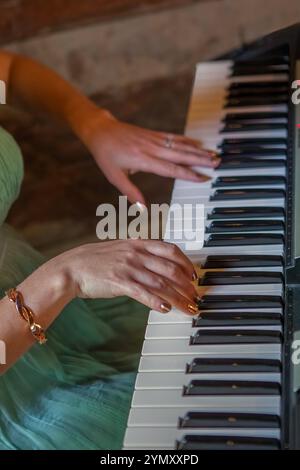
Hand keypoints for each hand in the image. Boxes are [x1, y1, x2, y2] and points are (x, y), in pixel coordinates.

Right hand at [62, 239, 198, 314]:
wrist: (71, 267)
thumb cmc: (95, 260)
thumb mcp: (120, 249)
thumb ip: (139, 253)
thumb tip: (157, 263)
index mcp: (138, 243)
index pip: (170, 250)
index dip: (186, 263)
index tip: (194, 275)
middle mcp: (136, 254)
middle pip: (171, 268)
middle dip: (187, 284)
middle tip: (195, 296)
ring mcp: (128, 268)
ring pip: (161, 283)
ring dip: (178, 297)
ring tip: (187, 307)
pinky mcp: (119, 282)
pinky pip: (143, 293)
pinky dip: (156, 302)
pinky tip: (165, 310)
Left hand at [77, 107, 219, 203]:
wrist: (100, 130)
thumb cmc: (106, 155)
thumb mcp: (115, 176)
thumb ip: (130, 193)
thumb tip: (142, 209)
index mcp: (143, 160)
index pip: (170, 169)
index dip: (188, 174)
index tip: (202, 178)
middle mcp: (151, 148)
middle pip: (181, 155)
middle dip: (200, 160)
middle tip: (217, 164)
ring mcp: (153, 139)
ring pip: (180, 145)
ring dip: (197, 150)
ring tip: (213, 154)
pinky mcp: (153, 134)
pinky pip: (173, 137)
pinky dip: (187, 141)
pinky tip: (197, 144)